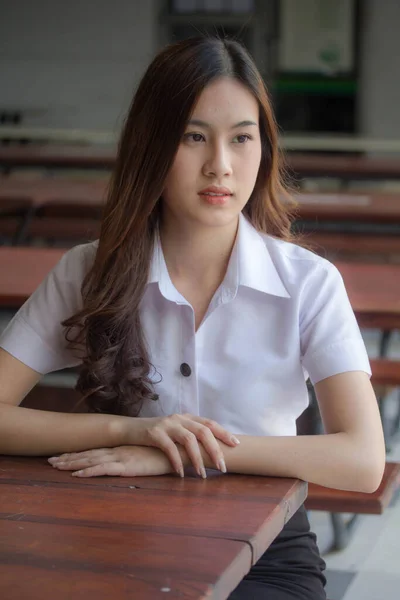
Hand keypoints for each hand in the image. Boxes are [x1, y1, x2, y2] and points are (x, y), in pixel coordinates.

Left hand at [48, 446, 172, 477]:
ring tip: (55, 466)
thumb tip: (135, 459)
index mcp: (123, 448)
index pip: (97, 450)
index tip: (64, 455)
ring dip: (72, 463)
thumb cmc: (169, 452)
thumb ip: (141, 456)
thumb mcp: (150, 454)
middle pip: (89, 454)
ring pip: (91, 460)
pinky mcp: (127, 466)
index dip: (79, 453)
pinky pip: (104, 469)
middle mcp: (119, 450)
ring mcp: (122, 457)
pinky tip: (76, 474)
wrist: (180, 449)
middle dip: (69, 457)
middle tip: (50, 460)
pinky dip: (89, 471)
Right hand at [134, 413, 239, 478]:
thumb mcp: (175, 433)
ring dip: (198, 459)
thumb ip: (190, 438)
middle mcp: (179, 418)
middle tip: (222, 467)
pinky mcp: (154, 433)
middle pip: (203, 431)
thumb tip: (210, 453)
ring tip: (202, 475)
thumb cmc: (155, 436)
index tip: (236, 445)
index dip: (224, 433)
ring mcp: (167, 424)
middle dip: (215, 449)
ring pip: (189, 439)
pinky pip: (170, 448)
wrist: (128, 430)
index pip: (209, 423)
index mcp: (187, 417)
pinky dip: (177, 461)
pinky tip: (181, 474)